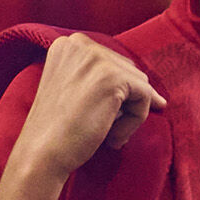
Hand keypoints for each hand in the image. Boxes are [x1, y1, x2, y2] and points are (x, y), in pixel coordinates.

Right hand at [0, 34, 164, 199]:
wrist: (41, 155)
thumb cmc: (57, 133)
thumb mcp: (73, 94)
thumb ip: (100, 82)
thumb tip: (157, 95)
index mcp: (67, 45)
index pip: (111, 63)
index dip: (114, 95)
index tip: (99, 119)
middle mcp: (80, 43)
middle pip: (128, 70)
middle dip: (123, 104)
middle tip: (103, 132)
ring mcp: (96, 58)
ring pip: (140, 84)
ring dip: (130, 115)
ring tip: (109, 136)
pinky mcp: (112, 77)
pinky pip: (145, 96)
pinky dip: (136, 121)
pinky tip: (114, 139)